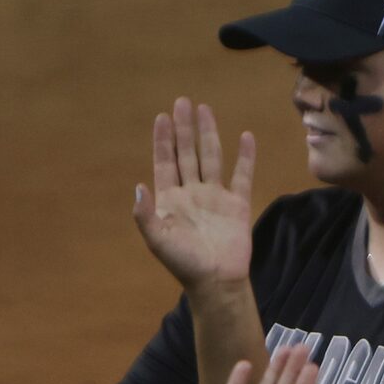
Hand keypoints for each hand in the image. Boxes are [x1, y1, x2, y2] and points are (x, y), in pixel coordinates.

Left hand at [132, 99, 254, 295]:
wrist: (217, 282)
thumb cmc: (184, 264)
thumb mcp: (158, 240)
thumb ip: (145, 214)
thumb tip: (138, 186)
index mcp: (171, 200)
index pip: (165, 163)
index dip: (163, 140)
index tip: (162, 117)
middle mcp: (192, 194)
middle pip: (187, 153)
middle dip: (184, 129)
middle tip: (182, 102)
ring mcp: (215, 197)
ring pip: (211, 157)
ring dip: (208, 134)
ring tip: (205, 109)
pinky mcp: (237, 204)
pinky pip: (242, 175)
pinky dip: (245, 156)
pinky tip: (245, 137)